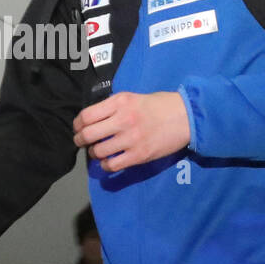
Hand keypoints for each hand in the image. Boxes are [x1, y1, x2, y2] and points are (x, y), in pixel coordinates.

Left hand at [72, 91, 189, 171]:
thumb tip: (94, 119)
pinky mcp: (139, 155)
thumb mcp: (133, 97)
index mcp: (119, 102)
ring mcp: (131, 138)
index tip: (78, 128)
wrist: (186, 116)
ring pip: (98, 151)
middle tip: (81, 142)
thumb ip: (114, 107)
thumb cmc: (160, 105)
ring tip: (97, 152)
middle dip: (80, 140)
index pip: (86, 116)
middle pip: (88, 134)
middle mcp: (122, 119)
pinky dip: (106, 166)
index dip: (77, 124)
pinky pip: (112, 165)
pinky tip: (108, 162)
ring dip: (94, 153)